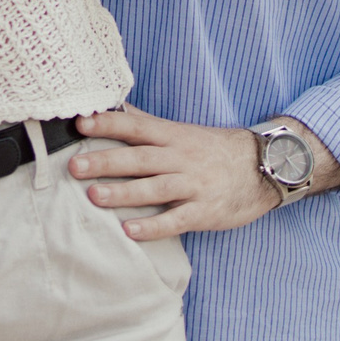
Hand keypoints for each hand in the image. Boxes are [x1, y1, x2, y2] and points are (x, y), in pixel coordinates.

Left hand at [70, 106, 336, 240]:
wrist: (264, 168)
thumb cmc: (214, 150)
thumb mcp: (182, 131)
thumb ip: (146, 124)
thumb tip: (111, 108)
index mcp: (173, 136)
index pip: (136, 126)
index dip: (109, 124)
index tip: (81, 123)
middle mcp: (181, 158)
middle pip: (139, 158)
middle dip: (106, 161)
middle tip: (75, 166)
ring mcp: (193, 186)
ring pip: (154, 189)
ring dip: (123, 193)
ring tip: (93, 197)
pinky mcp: (204, 212)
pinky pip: (175, 220)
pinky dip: (153, 226)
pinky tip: (129, 231)